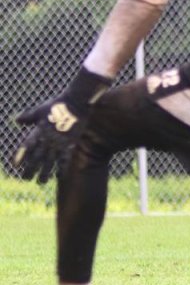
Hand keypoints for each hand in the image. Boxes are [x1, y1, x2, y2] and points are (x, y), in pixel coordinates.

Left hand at [12, 69, 110, 183]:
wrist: (77, 102)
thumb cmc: (58, 104)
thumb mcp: (40, 109)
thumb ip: (28, 117)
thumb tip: (17, 120)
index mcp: (39, 130)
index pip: (27, 146)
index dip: (20, 156)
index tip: (15, 165)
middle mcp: (48, 138)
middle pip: (37, 157)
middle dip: (30, 169)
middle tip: (26, 179)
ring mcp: (60, 142)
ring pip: (50, 161)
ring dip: (44, 173)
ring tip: (40, 182)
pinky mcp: (71, 143)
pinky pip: (65, 159)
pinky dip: (62, 168)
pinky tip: (59, 176)